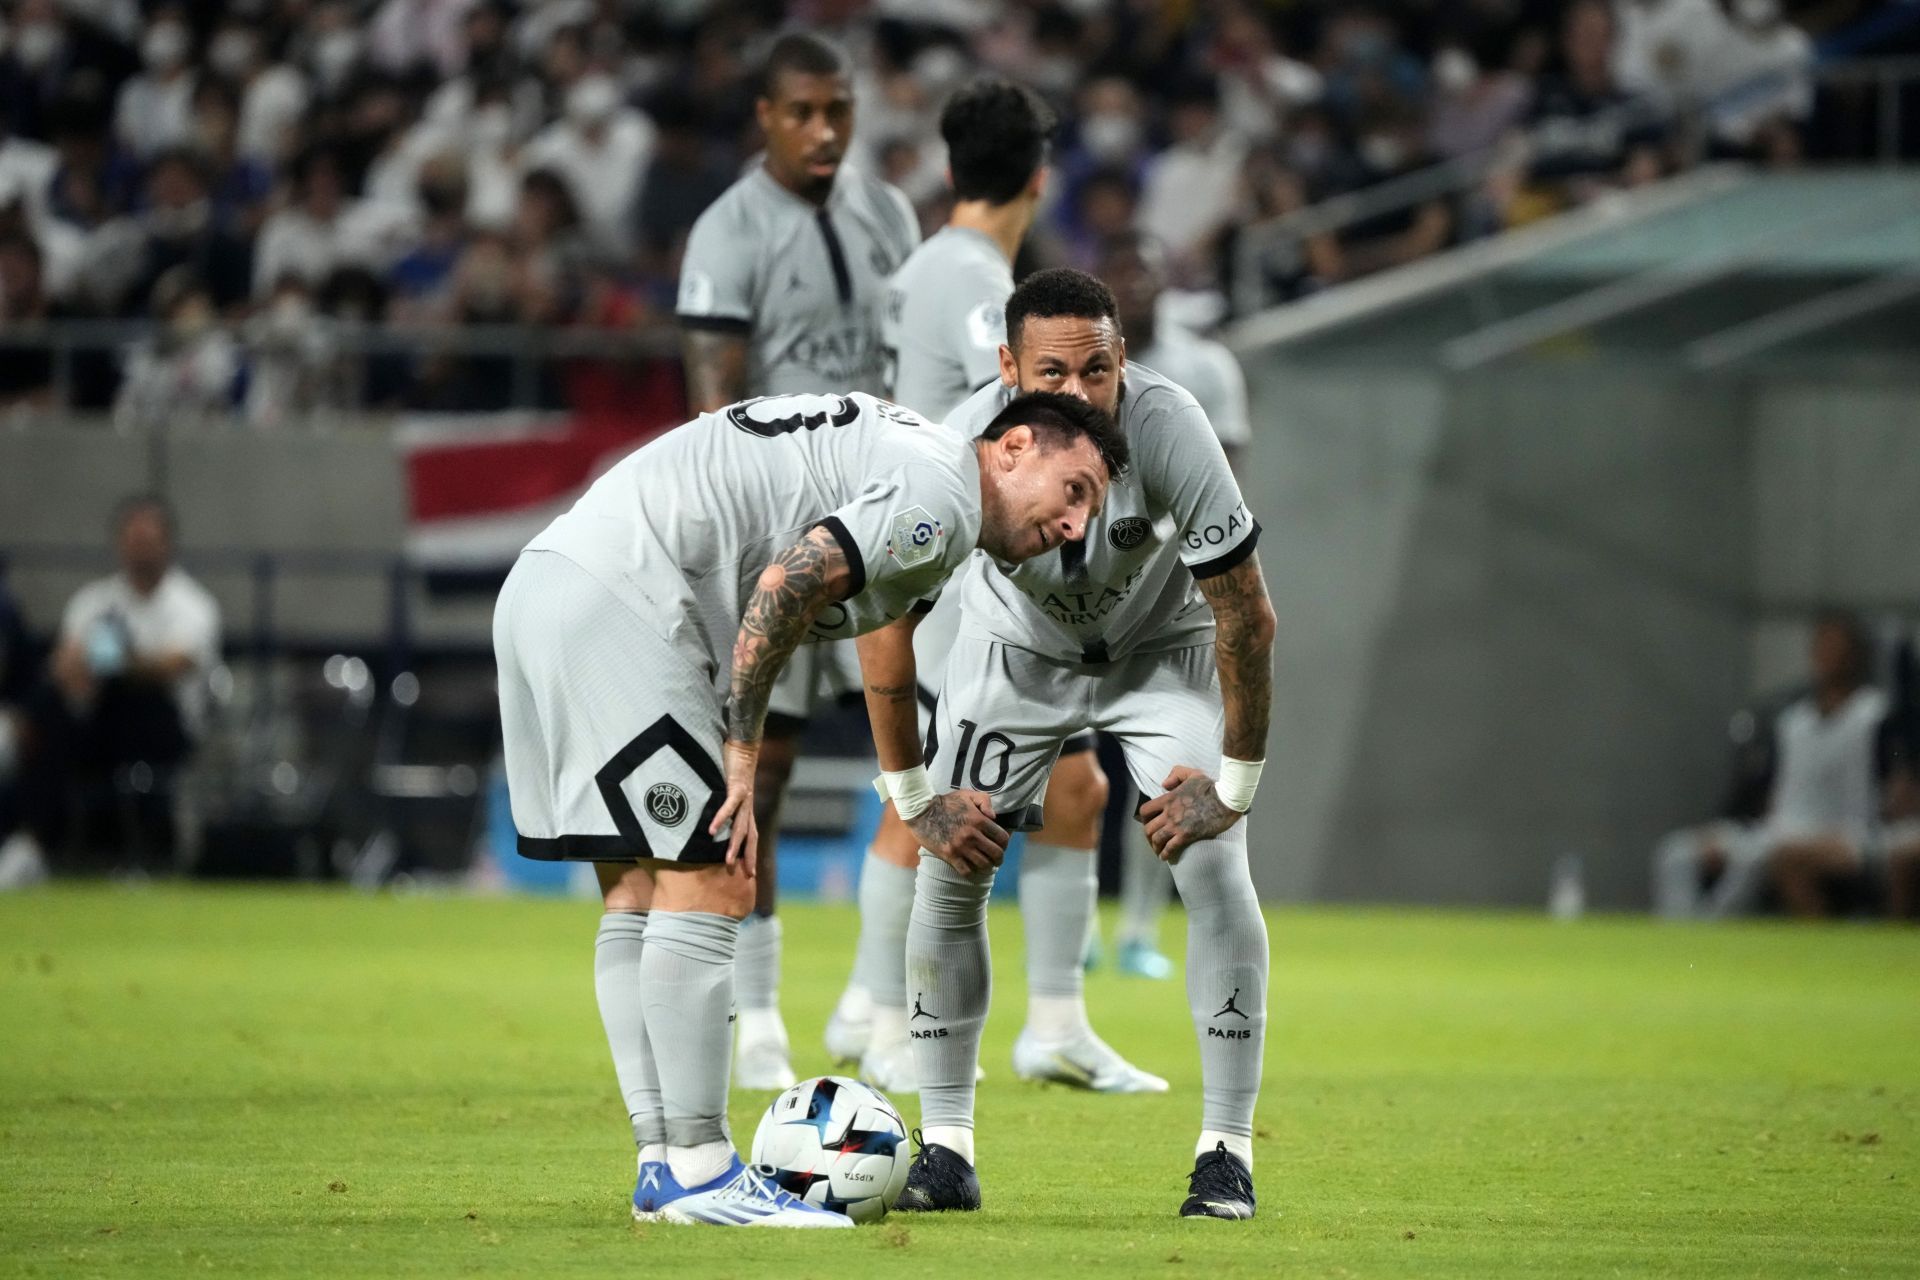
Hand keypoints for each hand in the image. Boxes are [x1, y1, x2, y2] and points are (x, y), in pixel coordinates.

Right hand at [709, 739, 759, 875]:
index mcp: (747, 809)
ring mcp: (744, 798)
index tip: (749, 873)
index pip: (752, 836)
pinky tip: (712, 830)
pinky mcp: (737, 786)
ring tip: (726, 861)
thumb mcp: (729, 789)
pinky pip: (729, 806)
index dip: (751, 854)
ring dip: (733, 845)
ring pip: (740, 826)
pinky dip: (721, 818)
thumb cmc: (734, 766)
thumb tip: (711, 816)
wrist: (744, 744)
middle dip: (747, 857)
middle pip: (750, 837)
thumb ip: (724, 803)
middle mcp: (748, 806)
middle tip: (746, 876)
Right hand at [905, 790, 1009, 874]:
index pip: (1002, 838)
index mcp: (979, 820)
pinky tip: (972, 869)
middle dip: (999, 858)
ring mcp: (961, 847)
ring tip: (985, 865)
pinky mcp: (949, 855)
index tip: (1002, 846)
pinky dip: (972, 872)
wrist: (922, 811)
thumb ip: (985, 801)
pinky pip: (966, 871)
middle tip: (997, 859)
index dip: (1005, 844)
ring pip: (983, 864)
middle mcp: (972, 835)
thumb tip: (994, 817)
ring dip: (987, 866)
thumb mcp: (967, 794)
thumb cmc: (946, 802)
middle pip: (996, 853)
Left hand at [1138, 765, 1242, 863]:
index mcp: (1168, 798)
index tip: (1148, 823)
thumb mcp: (1192, 773)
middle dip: (1148, 836)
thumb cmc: (1211, 786)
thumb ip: (1176, 774)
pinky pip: (1170, 847)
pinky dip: (1165, 854)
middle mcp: (1168, 813)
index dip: (1144, 819)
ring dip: (1155, 846)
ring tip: (1158, 851)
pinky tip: (1165, 857)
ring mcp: (1176, 825)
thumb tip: (1164, 785)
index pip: (1145, 810)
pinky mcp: (1186, 835)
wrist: (1226, 800)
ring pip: (1157, 839)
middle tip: (1153, 840)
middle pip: (1148, 828)